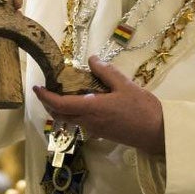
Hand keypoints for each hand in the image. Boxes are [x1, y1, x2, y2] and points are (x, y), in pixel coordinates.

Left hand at [32, 56, 164, 154]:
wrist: (158, 133)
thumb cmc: (142, 109)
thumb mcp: (125, 85)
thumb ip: (105, 72)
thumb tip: (91, 59)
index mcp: (91, 109)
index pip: (59, 105)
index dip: (45, 97)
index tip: (36, 87)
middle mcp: (88, 122)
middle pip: (60, 115)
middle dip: (49, 103)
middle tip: (47, 88)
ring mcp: (94, 129)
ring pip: (69, 120)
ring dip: (61, 108)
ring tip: (63, 92)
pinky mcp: (102, 133)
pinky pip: (80, 122)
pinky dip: (74, 112)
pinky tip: (83, 100)